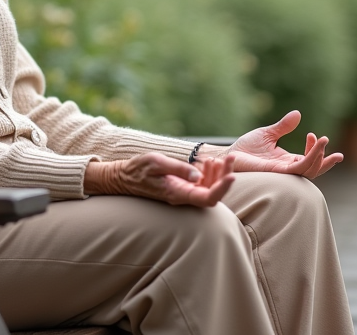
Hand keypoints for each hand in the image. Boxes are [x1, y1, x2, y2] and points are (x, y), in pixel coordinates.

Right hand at [85, 152, 234, 206]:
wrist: (124, 177)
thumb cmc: (138, 169)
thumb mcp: (157, 162)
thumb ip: (179, 168)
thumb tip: (199, 174)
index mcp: (178, 194)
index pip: (208, 198)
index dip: (222, 189)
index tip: (232, 175)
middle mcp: (183, 198)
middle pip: (213, 194)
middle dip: (226, 177)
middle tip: (231, 158)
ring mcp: (184, 194)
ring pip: (209, 190)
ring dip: (220, 175)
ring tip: (223, 158)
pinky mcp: (183, 189)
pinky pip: (202, 185)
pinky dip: (210, 174)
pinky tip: (209, 162)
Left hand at [215, 110, 342, 178]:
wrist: (230, 154)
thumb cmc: (246, 147)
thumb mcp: (269, 133)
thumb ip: (284, 126)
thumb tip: (298, 114)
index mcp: (287, 161)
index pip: (308, 161)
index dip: (317, 151)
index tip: (315, 135)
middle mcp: (287, 168)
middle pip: (313, 170)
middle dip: (325, 161)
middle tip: (331, 146)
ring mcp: (283, 172)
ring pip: (309, 171)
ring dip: (319, 157)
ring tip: (322, 140)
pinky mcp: (276, 172)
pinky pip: (297, 169)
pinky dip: (308, 160)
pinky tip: (313, 149)